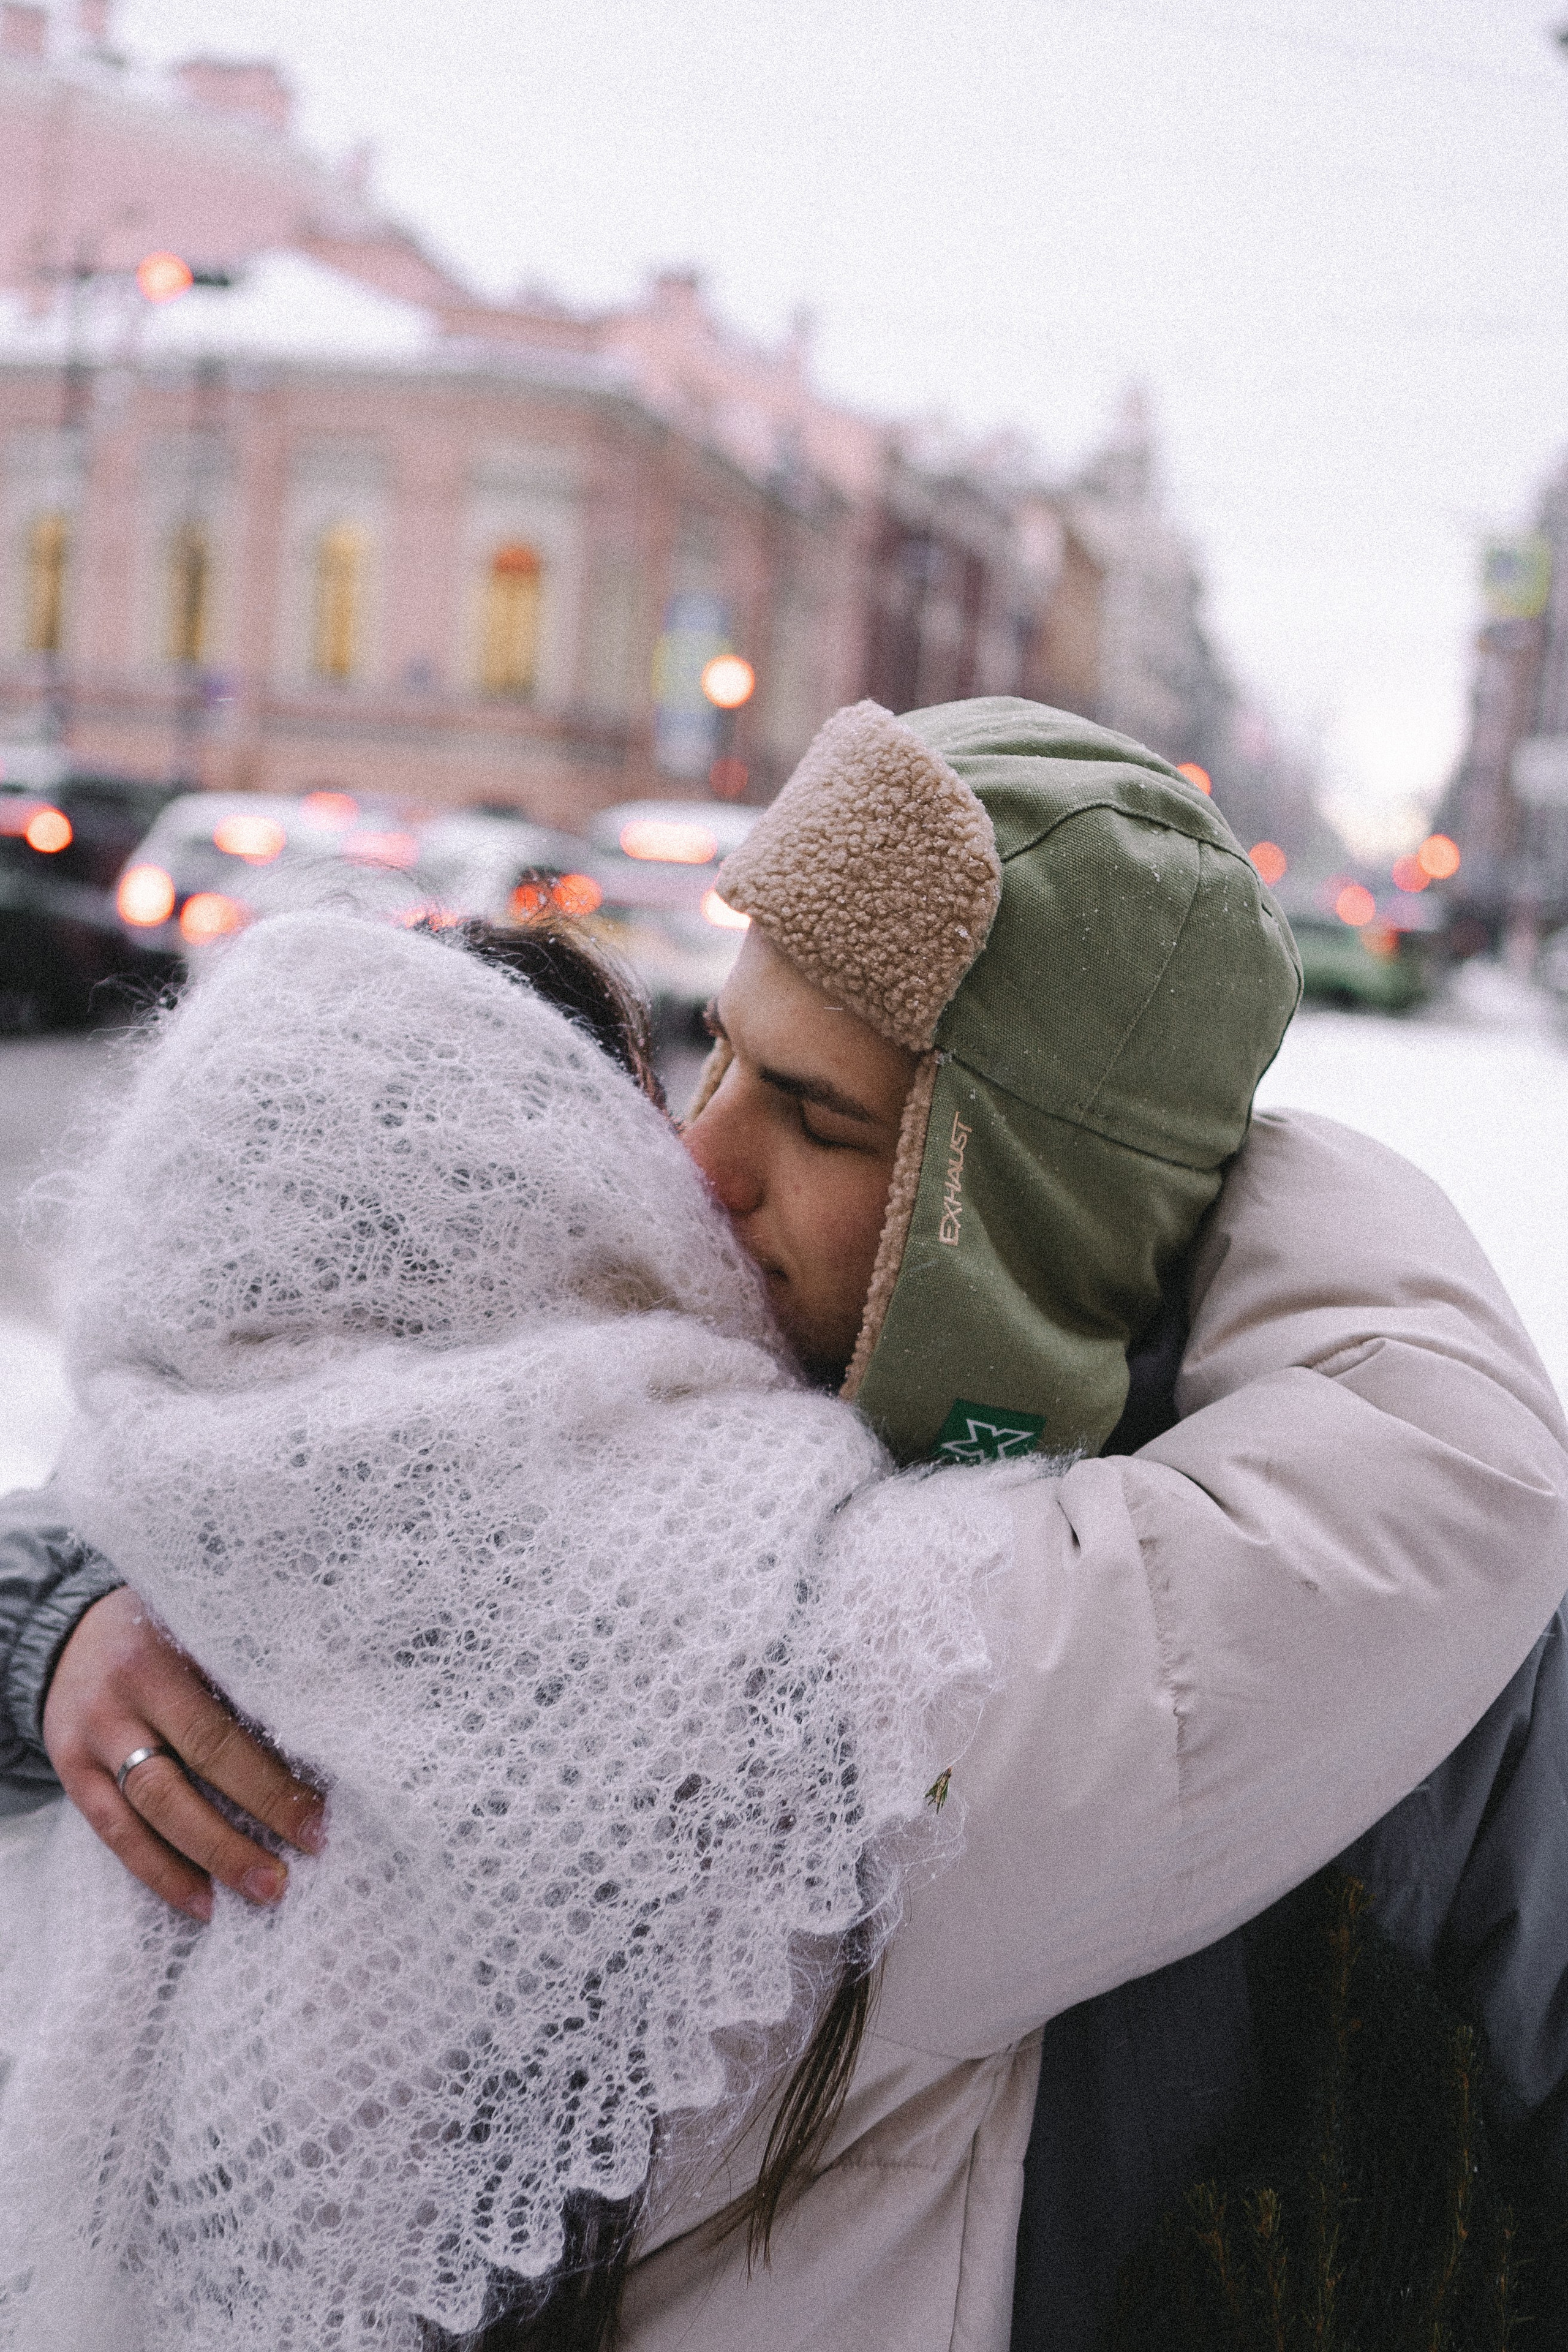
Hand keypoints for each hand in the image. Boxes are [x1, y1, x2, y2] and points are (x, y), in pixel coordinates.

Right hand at [41, 1588, 324, 1921]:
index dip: (272, 1778)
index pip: (224, 1726)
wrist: (71, 1635)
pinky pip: (114, 1832)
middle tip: (304, 1857)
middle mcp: (124, 1695)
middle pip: (192, 1765)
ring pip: (151, 1808)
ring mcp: (91, 1737)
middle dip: (253, 1818)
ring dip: (211, 1855)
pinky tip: (200, 1901)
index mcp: (166, 1653)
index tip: (322, 1815)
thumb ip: (245, 1673)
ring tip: (263, 1889)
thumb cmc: (165, 1634)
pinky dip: (158, 1871)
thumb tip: (323, 1738)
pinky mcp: (70, 1772)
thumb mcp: (202, 1632)